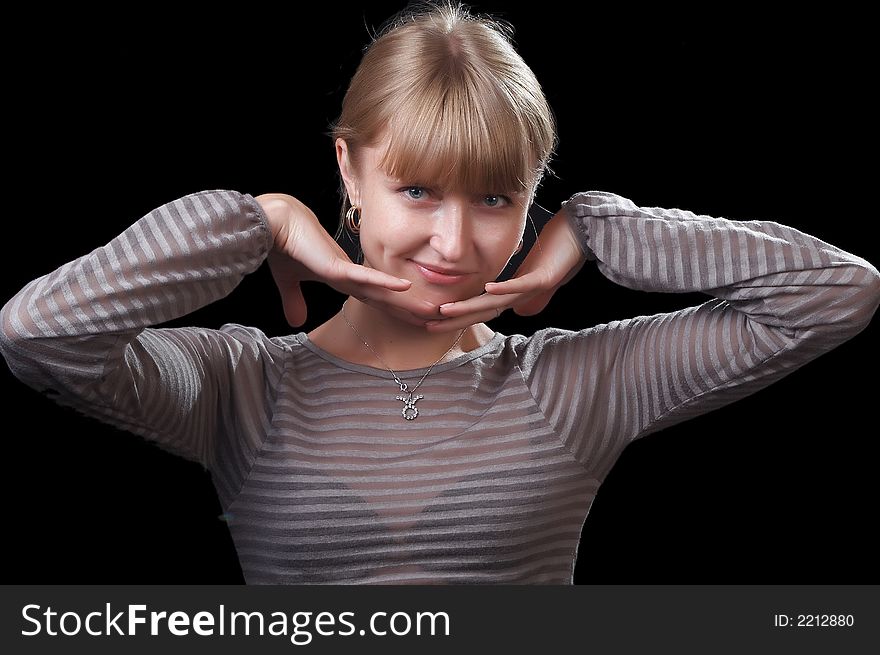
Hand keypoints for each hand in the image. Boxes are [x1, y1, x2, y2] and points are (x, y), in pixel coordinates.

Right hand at [256, 193, 439, 327]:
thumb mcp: (289, 281)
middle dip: (411, 310)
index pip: (377, 300)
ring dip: (408, 302)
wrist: (274, 223)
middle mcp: (351, 277)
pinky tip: (405, 286)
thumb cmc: (283, 247)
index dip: (396, 311)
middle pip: (387, 299)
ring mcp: (347, 272)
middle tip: (438, 319)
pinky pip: (365, 277)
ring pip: (384, 291)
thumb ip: (295, 301)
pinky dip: (385, 282)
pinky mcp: (338, 267)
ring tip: (433, 310)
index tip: (415, 321)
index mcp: (344, 280)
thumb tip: (295, 322)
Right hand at [425, 206, 586, 331]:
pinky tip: (486, 288)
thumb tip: (515, 306)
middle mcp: (521, 297)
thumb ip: (526, 290)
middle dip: (455, 318)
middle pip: (483, 311)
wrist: (583, 239)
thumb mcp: (536, 272)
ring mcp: (533, 289)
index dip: (458, 316)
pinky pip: (521, 284)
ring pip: (496, 302)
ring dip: (470, 307)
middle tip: (429, 324)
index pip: (481, 309)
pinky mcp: (544, 278)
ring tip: (445, 310)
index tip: (433, 319)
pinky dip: (504, 287)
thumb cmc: (560, 252)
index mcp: (515, 295)